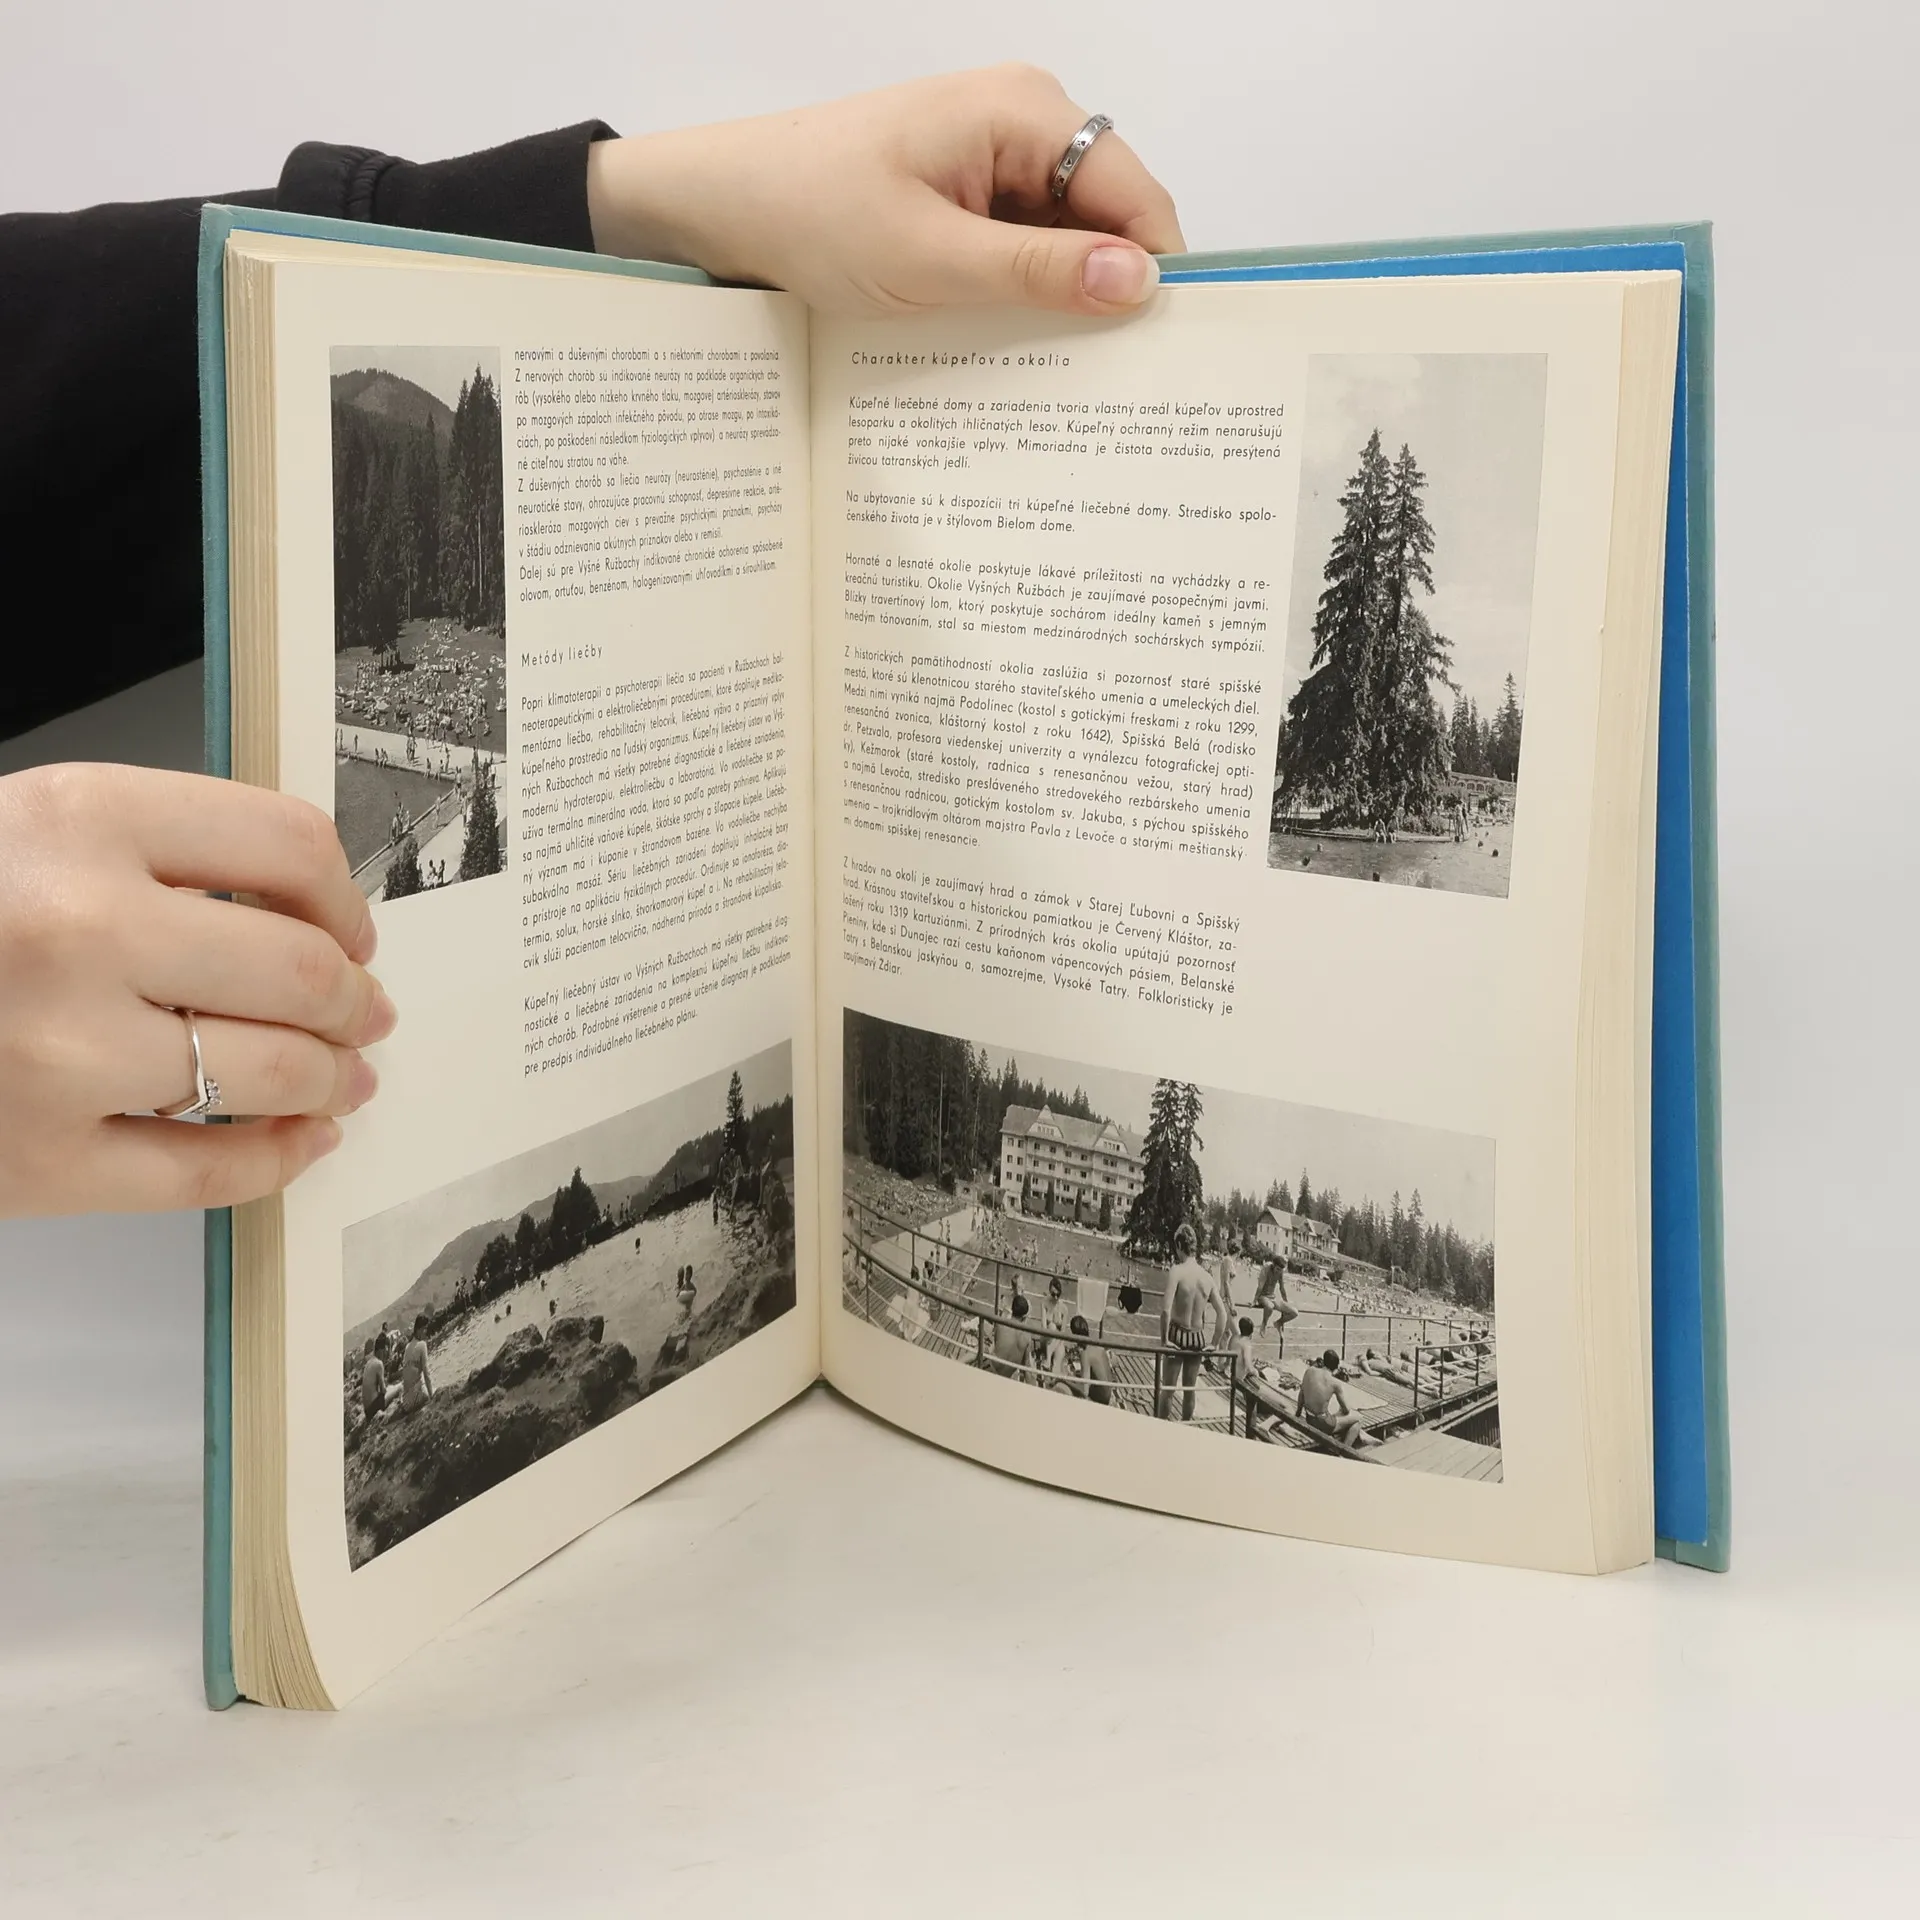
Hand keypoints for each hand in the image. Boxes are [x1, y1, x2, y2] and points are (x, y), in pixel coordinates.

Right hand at [0, 764, 394, 1215]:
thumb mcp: (35, 831)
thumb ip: (165, 856)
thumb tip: (316, 921)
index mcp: (78, 820)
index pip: (287, 846)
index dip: (344, 898)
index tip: (353, 929)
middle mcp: (77, 931)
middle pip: (300, 971)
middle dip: (354, 1000)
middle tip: (366, 1012)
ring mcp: (58, 1054)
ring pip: (272, 1073)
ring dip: (334, 1077)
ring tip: (344, 1074)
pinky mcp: (36, 1161)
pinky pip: (207, 1173)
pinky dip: (278, 1158)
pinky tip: (303, 1138)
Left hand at [587, 64, 1183, 316]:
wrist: (721, 205)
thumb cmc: (810, 213)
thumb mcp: (929, 258)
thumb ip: (1038, 273)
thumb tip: (1138, 284)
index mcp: (1025, 113)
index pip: (1136, 195)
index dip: (1154, 272)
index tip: (1159, 355)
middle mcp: (1024, 122)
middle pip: (1108, 217)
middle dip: (1108, 292)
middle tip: (1109, 385)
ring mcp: (994, 158)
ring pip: (1066, 240)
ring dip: (1061, 301)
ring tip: (1057, 374)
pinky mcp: (967, 194)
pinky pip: (1023, 248)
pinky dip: (1023, 295)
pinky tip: (1011, 344)